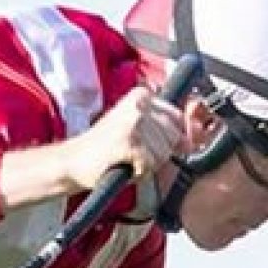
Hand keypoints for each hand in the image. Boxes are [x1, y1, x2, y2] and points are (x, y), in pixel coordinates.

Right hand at [64, 86, 187, 189]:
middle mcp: (139, 104)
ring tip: (125, 157)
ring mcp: (134, 121)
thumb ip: (166, 128)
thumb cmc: (105, 148)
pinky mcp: (129, 141)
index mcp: (142, 95)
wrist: (74, 162)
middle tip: (130, 152)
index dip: (170, 137)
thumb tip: (193, 139)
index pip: (176, 118)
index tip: (150, 144)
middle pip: (173, 138)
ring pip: (163, 154)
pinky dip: (138, 172)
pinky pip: (150, 165)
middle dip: (156, 153)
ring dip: (146, 164)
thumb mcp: (138, 128)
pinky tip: (121, 164)